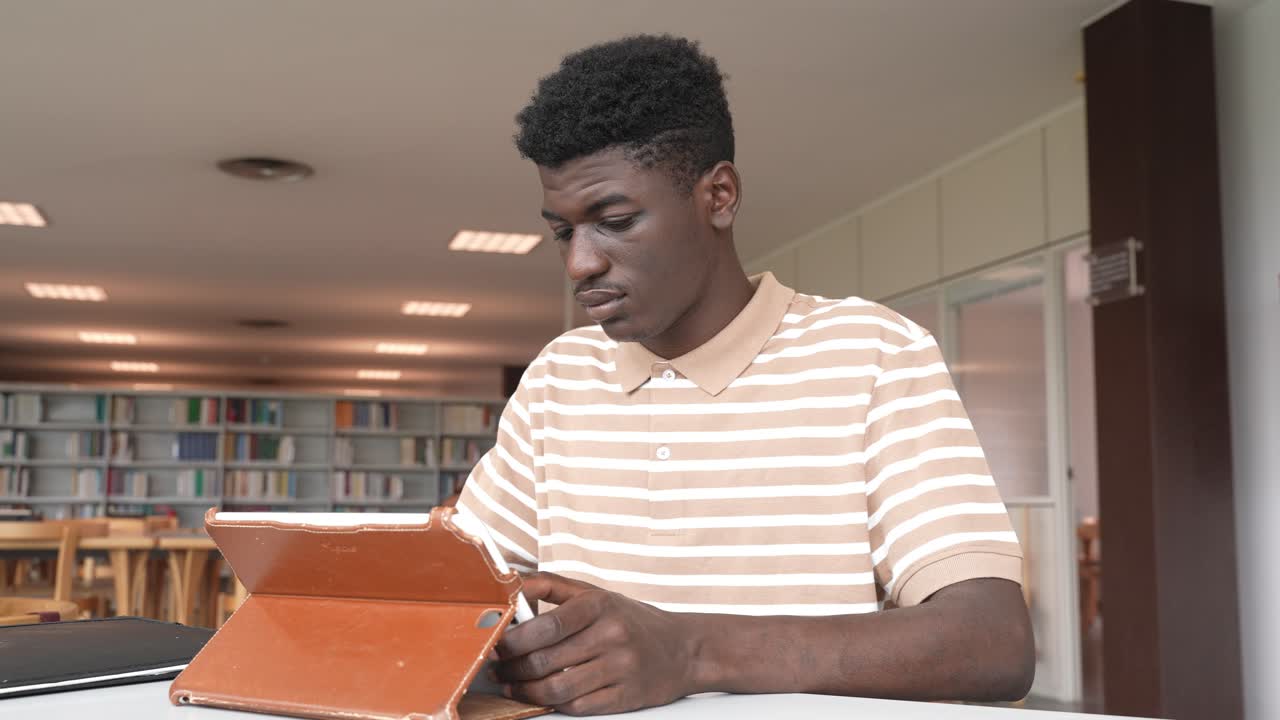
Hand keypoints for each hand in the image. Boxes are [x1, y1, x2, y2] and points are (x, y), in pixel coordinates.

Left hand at [492, 572, 697, 714]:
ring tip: (511, 684)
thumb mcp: (596, 594)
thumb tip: (510, 581)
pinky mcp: (625, 697)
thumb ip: (551, 586)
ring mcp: (620, 669)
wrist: (684, 650)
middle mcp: (612, 636)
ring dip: (525, 691)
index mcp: (600, 605)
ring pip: (557, 688)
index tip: (495, 642)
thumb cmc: (632, 620)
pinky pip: (578, 707)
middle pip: (546, 660)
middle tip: (497, 667)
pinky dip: (553, 704)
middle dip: (512, 667)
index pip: (547, 625)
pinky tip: (541, 696)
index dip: (513, 638)